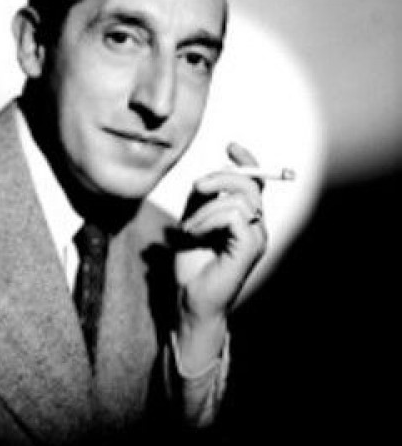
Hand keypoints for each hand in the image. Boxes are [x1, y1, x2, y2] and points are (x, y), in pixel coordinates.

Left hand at [174, 142, 267, 371]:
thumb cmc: (190, 266)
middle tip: (195, 189)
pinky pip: (234, 216)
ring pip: (240, 199)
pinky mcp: (249, 249)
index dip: (247, 160)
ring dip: (206, 208)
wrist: (189, 300)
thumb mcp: (192, 222)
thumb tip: (206, 180)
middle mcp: (256, 227)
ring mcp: (256, 239)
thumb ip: (202, 201)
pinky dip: (209, 219)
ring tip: (187, 228)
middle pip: (251, 184)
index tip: (230, 145)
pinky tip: (193, 233)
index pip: (256, 182)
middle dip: (220, 177)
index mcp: (245, 219)